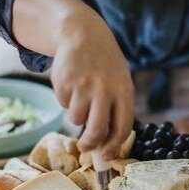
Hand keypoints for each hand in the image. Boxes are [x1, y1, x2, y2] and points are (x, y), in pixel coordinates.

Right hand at [51, 2, 133, 158]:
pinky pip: (64, 104)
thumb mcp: (119, 82)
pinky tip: (73, 83)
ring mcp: (83, 85)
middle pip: (97, 130)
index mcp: (124, 91)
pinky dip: (67, 100)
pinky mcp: (64, 82)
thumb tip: (105, 146)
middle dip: (90, 144)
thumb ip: (115, 110)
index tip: (107, 156)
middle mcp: (105, 89)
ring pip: (77, 119)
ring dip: (77, 115)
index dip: (114, 146)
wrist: (83, 34)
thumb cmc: (105, 65)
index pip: (123, 127)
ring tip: (82, 96)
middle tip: (85, 147)